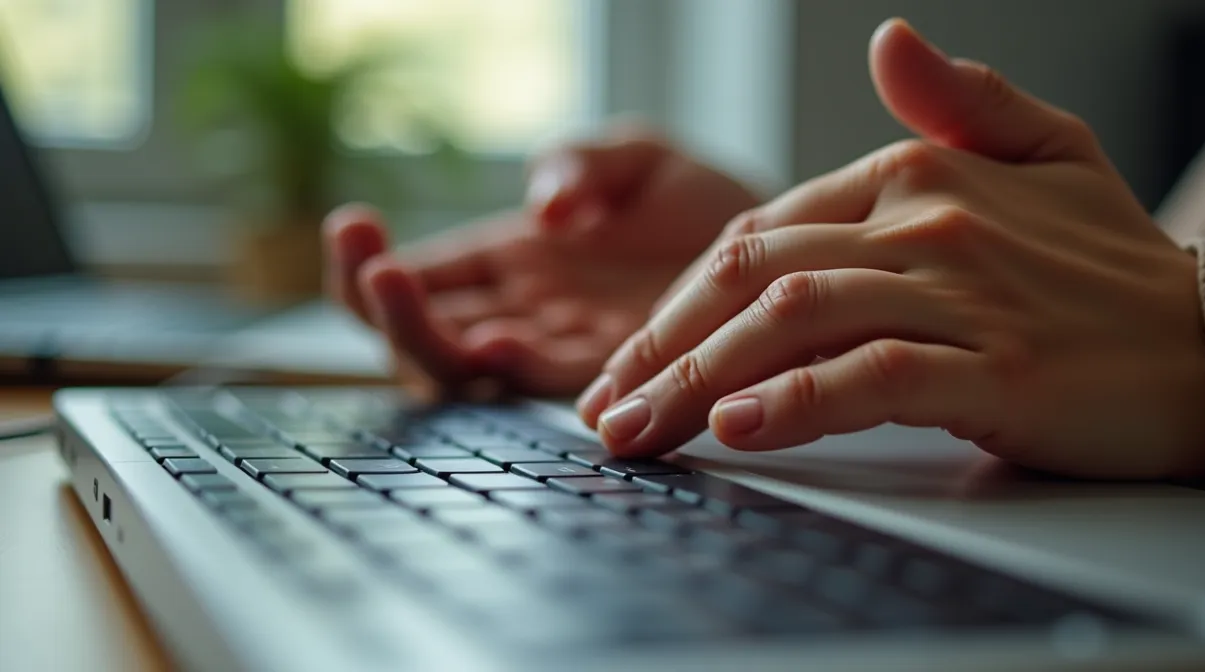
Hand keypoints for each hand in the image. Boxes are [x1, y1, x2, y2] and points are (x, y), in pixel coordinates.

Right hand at [325, 127, 759, 400]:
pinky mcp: (607, 375)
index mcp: (512, 255)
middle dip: (380, 307)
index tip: (353, 228)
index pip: (423, 271)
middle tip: (374, 269)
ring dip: (424, 340)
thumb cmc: (700, 201)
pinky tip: (499, 340)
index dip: (370, 261)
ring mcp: (559, 347)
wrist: (784, 249)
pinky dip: (506, 368)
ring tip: (406, 292)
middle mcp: (524, 308)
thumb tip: (541, 212)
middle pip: (423, 331)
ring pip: (462, 367)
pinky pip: (539, 385)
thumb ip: (580, 164)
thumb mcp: (636, 157)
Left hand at [579, 20, 1204, 482]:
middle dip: (665, 347)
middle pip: (757, 277)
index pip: (761, 234)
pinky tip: (741, 426)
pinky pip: (875, 375)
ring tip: (640, 428)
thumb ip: (960, 102)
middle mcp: (929, 223)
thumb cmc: (1113, 265)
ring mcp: (964, 293)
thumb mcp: (1047, 153)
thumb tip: (892, 42)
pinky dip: (800, 398)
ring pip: (797, 321)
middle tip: (606, 409)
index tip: (634, 359)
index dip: (683, 301)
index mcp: (918, 175)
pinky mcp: (999, 368)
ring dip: (702, 379)